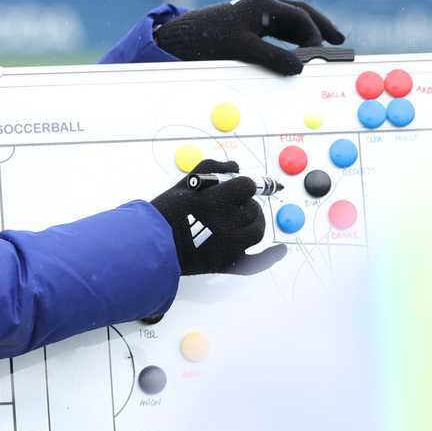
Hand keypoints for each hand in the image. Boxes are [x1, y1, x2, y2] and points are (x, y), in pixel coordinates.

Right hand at [149, 160, 286, 276]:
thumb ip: (212, 168)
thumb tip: (236, 165)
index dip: (241, 186)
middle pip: (252, 209)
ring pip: (256, 230)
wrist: (150, 247)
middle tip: (233, 205)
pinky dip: (271, 257)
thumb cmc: (164, 213)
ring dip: (254, 221)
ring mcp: (229, 247)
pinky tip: (281, 249)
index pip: (245, 186)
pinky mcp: (226, 265)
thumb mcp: (185, 183)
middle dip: (245, 204)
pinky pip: (256, 263)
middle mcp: (225, 225)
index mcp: (214, 202)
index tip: (236, 188)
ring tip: (243, 219)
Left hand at [154, 0, 344, 75]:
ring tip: (322, 47)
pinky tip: (296, 51)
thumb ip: (273, 58)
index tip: (322, 51)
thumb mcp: (242, 51)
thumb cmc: (207, 40)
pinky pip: (276, 30)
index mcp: (262, 5)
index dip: (314, 33)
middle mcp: (260, 6)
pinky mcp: (247, 26)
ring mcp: (254, 15)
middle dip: (320, 25)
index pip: (298, 15)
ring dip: (306, 33)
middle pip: (299, 12)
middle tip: (339, 40)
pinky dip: (291, 40)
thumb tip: (300, 68)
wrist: (177, 40)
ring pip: (288, 21)